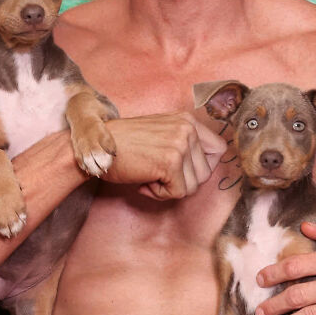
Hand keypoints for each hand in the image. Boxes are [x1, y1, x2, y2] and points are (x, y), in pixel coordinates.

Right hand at [101, 113, 225, 198]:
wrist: (97, 148)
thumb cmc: (124, 145)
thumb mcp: (160, 134)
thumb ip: (183, 144)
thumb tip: (206, 169)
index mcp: (187, 120)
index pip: (219, 150)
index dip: (203, 166)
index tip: (182, 170)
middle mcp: (187, 129)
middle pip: (206, 172)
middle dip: (183, 181)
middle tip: (157, 174)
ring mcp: (180, 144)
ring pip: (194, 185)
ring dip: (171, 188)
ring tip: (149, 176)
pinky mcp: (170, 162)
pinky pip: (178, 192)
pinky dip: (160, 194)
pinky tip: (144, 182)